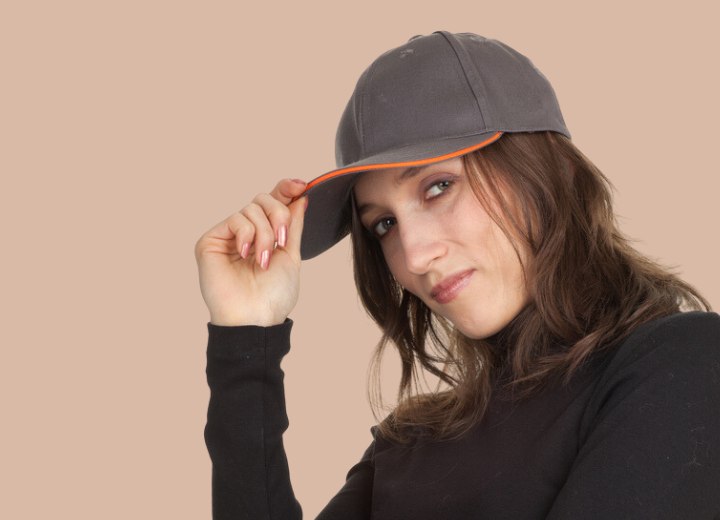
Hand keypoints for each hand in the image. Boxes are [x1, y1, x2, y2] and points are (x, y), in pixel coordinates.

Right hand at [194, 178, 307, 325]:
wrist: (256, 318)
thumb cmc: (273, 295)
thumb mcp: (291, 255)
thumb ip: (293, 225)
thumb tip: (301, 197)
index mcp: (265, 236)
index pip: (273, 203)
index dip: (286, 190)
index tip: (301, 185)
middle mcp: (246, 233)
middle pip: (263, 200)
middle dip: (279, 215)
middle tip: (282, 239)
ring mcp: (228, 236)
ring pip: (251, 209)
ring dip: (264, 234)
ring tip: (263, 260)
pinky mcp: (211, 240)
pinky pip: (236, 219)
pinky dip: (248, 235)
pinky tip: (246, 255)